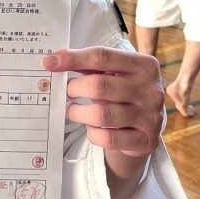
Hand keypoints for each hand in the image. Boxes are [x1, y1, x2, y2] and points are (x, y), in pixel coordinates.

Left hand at [44, 47, 163, 198]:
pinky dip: (92, 133)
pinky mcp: (145, 141)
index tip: (48, 62)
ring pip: (101, 115)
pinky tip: (91, 127)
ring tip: (72, 110)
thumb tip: (53, 61)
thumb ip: (88, 65)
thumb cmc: (123, 92)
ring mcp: (151, 117)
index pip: (102, 56)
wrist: (147, 126)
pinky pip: (108, 138)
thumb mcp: (114, 73)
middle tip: (66, 91)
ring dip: (78, 112)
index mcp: (144, 65)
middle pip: (99, 85)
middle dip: (74, 88)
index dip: (72, 58)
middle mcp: (151, 90)